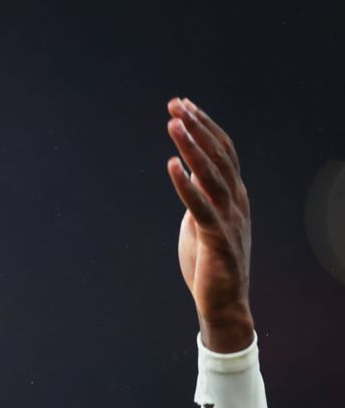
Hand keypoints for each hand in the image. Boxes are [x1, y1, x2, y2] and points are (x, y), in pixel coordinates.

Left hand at [166, 98, 253, 352]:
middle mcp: (236, 201)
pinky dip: (185, 184)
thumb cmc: (210, 264)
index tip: (183, 104)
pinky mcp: (217, 238)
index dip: (204, 126)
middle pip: (218, 155)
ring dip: (192, 146)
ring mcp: (229, 219)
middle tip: (176, 104)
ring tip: (173, 123)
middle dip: (196, 127)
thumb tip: (188, 174)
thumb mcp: (202, 222)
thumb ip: (199, 198)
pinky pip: (200, 206)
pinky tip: (172, 165)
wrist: (223, 304)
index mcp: (234, 195)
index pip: (223, 151)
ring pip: (212, 174)